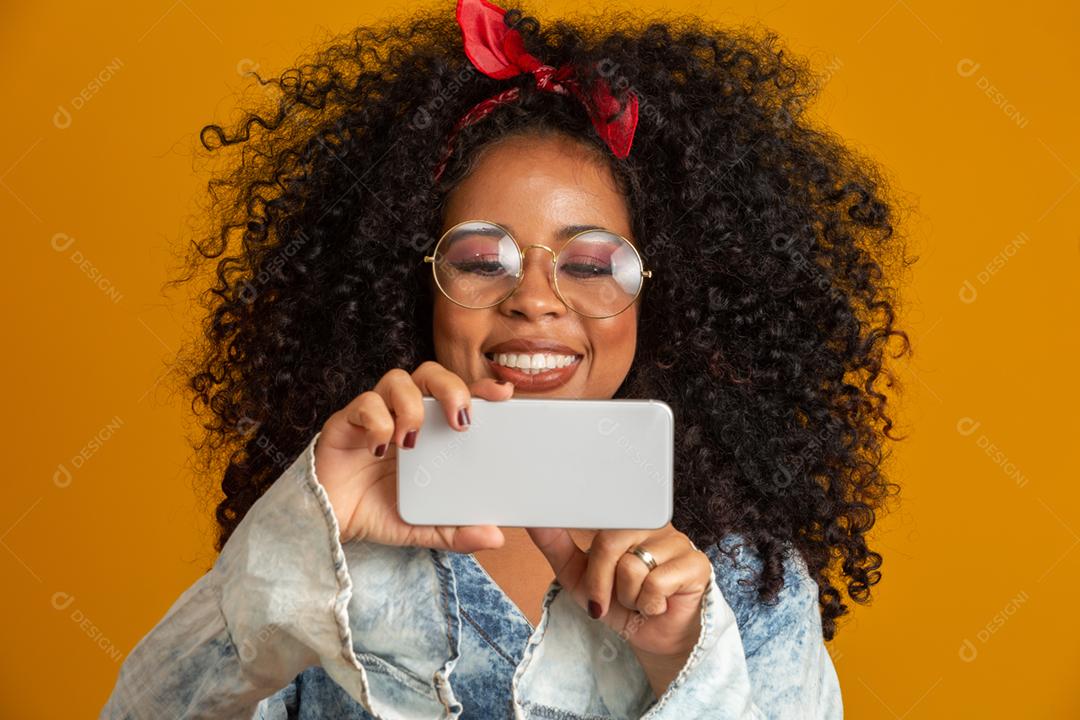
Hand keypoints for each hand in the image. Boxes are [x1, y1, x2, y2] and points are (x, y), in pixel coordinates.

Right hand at [313, 360, 513, 549]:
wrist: (329, 525)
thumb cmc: (377, 513)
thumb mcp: (423, 527)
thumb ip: (456, 531)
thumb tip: (495, 537)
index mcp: (429, 431)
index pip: (457, 395)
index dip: (480, 388)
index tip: (503, 395)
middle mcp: (402, 415)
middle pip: (430, 373)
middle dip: (450, 387)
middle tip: (460, 420)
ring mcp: (374, 415)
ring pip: (397, 379)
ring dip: (411, 405)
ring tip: (412, 441)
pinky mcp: (345, 422)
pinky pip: (363, 404)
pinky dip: (376, 422)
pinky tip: (380, 450)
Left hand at [526, 524, 711, 660]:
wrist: (652, 637)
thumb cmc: (618, 602)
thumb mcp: (578, 576)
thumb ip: (556, 545)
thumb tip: (533, 521)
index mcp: (625, 519)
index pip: (597, 516)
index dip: (585, 548)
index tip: (584, 569)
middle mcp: (652, 523)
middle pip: (609, 541)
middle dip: (600, 582)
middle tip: (607, 600)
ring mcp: (677, 541)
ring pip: (633, 566)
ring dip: (628, 597)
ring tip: (638, 600)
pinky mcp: (696, 564)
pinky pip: (658, 583)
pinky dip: (650, 604)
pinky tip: (658, 605)